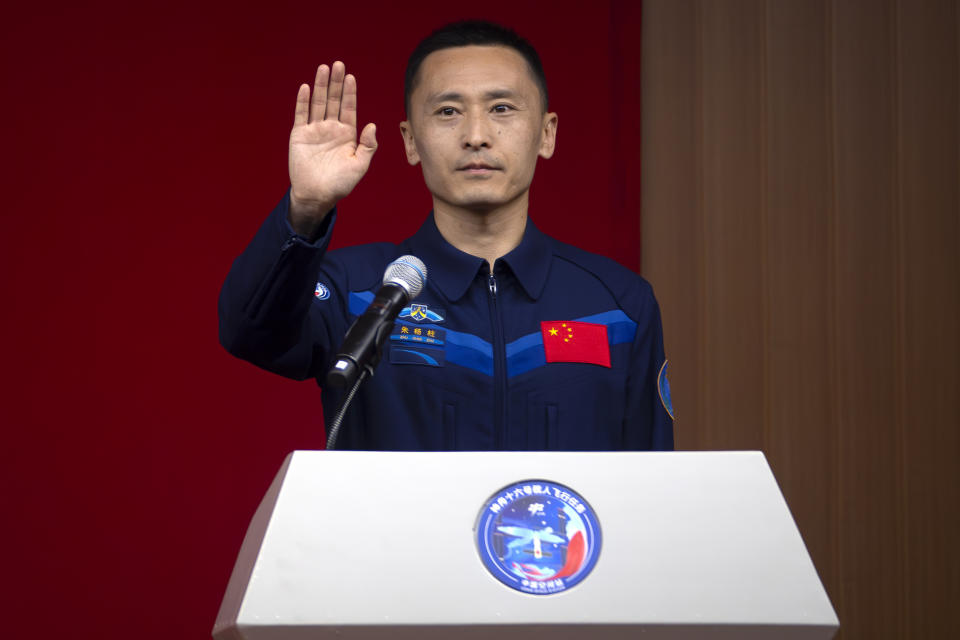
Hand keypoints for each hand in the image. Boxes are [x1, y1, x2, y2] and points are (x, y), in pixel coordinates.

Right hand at [288, 61, 377, 236]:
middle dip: (336, 83)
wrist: (317, 196)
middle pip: (333, 101)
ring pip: (318, 104)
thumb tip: (372, 125)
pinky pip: (301, 115)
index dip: (349, 93)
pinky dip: (303, 102)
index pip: (348, 108)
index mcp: (347, 135)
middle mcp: (331, 129)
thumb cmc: (340, 184)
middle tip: (338, 64)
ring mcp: (315, 131)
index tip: (351, 77)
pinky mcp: (300, 135)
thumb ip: (368, 146)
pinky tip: (306, 87)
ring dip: (320, 86)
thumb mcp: (359, 166)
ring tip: (323, 68)